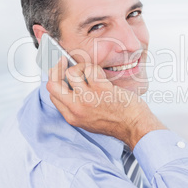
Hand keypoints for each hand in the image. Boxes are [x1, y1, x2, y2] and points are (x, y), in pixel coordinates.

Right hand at [46, 56, 165, 148]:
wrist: (134, 126)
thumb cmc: (117, 122)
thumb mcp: (89, 120)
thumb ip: (78, 106)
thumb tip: (71, 84)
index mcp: (72, 117)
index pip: (53, 94)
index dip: (54, 80)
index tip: (58, 71)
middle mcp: (76, 108)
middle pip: (53, 84)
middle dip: (56, 69)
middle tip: (63, 61)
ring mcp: (87, 98)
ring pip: (71, 73)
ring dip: (80, 67)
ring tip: (90, 71)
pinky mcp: (100, 89)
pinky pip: (90, 69)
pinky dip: (94, 67)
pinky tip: (100, 73)